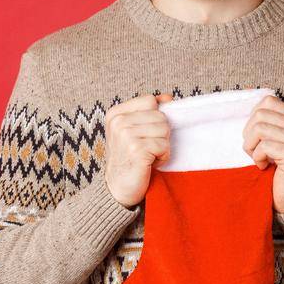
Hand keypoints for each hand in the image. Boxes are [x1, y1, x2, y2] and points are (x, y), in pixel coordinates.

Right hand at [103, 93, 173, 207]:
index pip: (150, 101)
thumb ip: (149, 112)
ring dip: (162, 146)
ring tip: (148, 155)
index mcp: (116, 114)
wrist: (118, 187)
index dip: (156, 117)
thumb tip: (168, 96)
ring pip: (165, 129)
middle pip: (161, 116)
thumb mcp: (135, 130)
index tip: (146, 133)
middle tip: (147, 148)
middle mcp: (118, 122)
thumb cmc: (130, 158)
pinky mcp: (136, 149)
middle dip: (161, 134)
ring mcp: (125, 135)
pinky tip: (149, 163)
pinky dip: (162, 157)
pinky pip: (164, 146)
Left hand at [242, 95, 283, 212]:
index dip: (252, 119)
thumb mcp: (270, 139)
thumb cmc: (276, 167)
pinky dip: (257, 158)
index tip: (257, 138)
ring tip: (258, 159)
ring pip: (259, 129)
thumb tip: (247, 92)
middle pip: (259, 115)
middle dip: (249, 135)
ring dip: (251, 148)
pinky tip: (264, 167)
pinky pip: (264, 146)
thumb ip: (264, 120)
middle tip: (255, 152)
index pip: (267, 101)